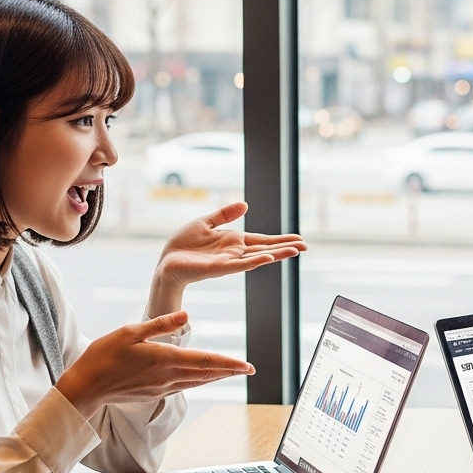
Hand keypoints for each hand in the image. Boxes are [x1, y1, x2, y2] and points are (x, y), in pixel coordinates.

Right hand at [55, 311, 253, 415]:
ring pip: (197, 382)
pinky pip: (184, 387)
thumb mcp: (130, 332)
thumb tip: (186, 315)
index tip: (248, 366)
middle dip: (230, 372)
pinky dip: (198, 382)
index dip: (229, 364)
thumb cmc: (103, 356)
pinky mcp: (154, 393)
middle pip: (207, 374)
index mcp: (165, 359)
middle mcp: (168, 377)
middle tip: (249, 370)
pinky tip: (201, 379)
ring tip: (231, 373)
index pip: (205, 362)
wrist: (85, 388)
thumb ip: (160, 325)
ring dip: (216, 377)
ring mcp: (161, 388)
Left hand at [148, 202, 307, 316]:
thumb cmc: (183, 245)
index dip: (281, 240)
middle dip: (286, 248)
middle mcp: (235, 252)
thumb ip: (225, 214)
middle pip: (266, 249)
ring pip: (258, 257)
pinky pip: (239, 265)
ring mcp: (228, 261)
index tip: (299, 240)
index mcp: (234, 242)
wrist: (167, 262)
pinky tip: (267, 258)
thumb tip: (245, 204)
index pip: (263, 241)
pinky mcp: (218, 268)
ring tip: (295, 251)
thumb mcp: (206, 222)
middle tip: (306, 247)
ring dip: (276, 255)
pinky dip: (254, 261)